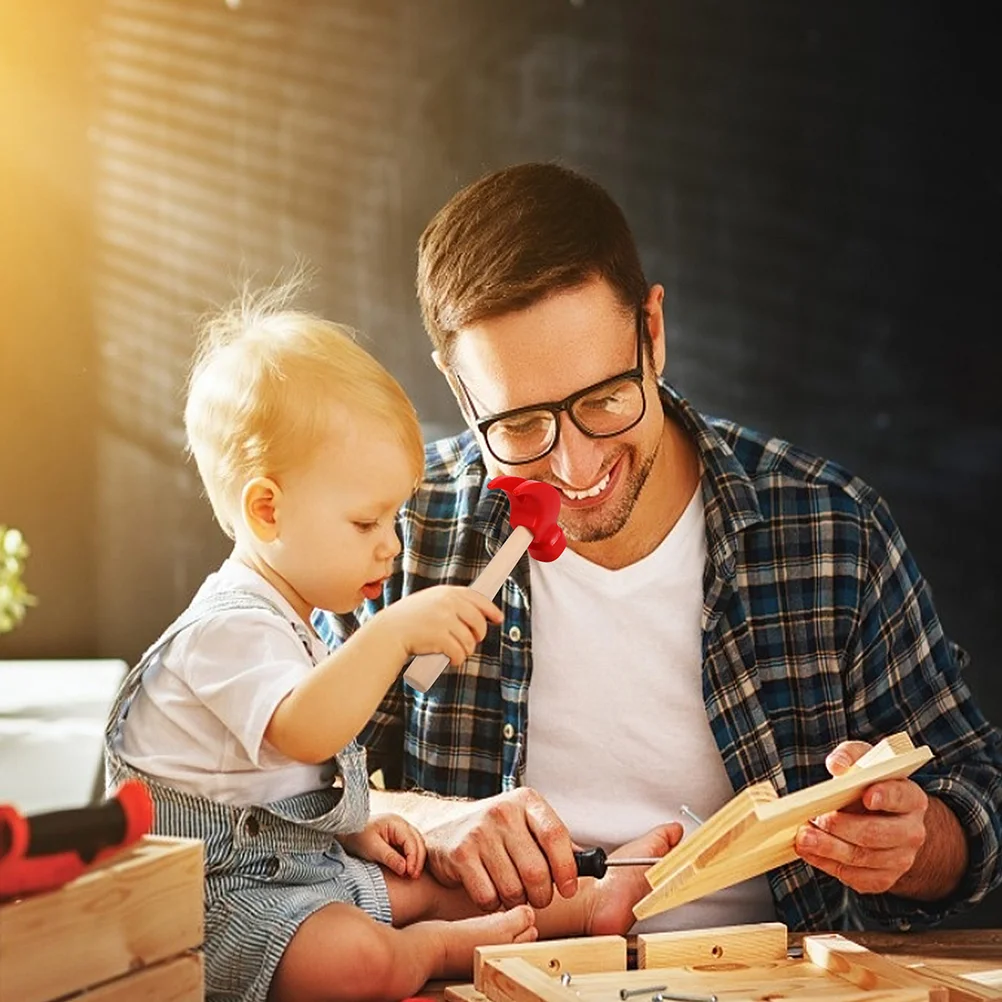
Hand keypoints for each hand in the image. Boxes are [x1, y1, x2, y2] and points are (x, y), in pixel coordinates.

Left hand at [340, 813, 425, 877]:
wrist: (347, 832)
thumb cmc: (358, 837)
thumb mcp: (372, 848)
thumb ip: (389, 857)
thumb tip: (405, 869)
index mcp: (396, 822)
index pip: (411, 841)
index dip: (414, 858)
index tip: (410, 873)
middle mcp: (402, 824)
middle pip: (418, 842)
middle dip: (418, 859)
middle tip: (413, 876)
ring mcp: (401, 830)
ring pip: (417, 844)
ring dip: (416, 859)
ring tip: (412, 875)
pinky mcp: (398, 837)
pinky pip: (410, 847)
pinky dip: (411, 857)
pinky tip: (408, 869)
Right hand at [378, 585, 503, 666]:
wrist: (389, 633)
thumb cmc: (408, 620)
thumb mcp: (429, 602)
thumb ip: (450, 603)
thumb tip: (477, 614)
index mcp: (446, 592)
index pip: (478, 598)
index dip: (491, 609)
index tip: (498, 618)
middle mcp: (448, 603)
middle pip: (478, 622)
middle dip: (478, 635)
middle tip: (472, 641)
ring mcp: (444, 620)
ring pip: (470, 641)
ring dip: (466, 650)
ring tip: (455, 651)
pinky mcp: (441, 638)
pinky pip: (460, 653)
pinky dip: (458, 659)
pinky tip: (451, 659)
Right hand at [422, 788, 579, 910]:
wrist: (443, 825)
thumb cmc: (494, 830)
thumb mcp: (525, 823)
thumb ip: (554, 842)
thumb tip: (593, 864)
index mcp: (526, 801)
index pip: (556, 835)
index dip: (567, 868)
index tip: (569, 889)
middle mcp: (503, 812)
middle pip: (536, 871)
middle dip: (542, 895)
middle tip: (539, 898)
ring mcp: (479, 832)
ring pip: (513, 888)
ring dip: (517, 901)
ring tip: (513, 893)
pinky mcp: (460, 854)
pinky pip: (488, 896)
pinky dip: (494, 904)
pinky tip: (492, 892)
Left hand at [794, 740, 928, 894]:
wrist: (884, 819)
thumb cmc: (869, 784)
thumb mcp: (864, 760)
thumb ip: (850, 755)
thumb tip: (837, 766)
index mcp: (911, 798)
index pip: (902, 796)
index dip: (886, 796)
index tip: (866, 796)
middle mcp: (912, 831)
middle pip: (877, 833)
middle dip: (843, 827)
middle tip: (816, 818)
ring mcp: (901, 859)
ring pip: (864, 858)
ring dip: (830, 848)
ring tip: (804, 837)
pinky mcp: (884, 878)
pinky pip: (857, 877)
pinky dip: (829, 865)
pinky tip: (809, 852)